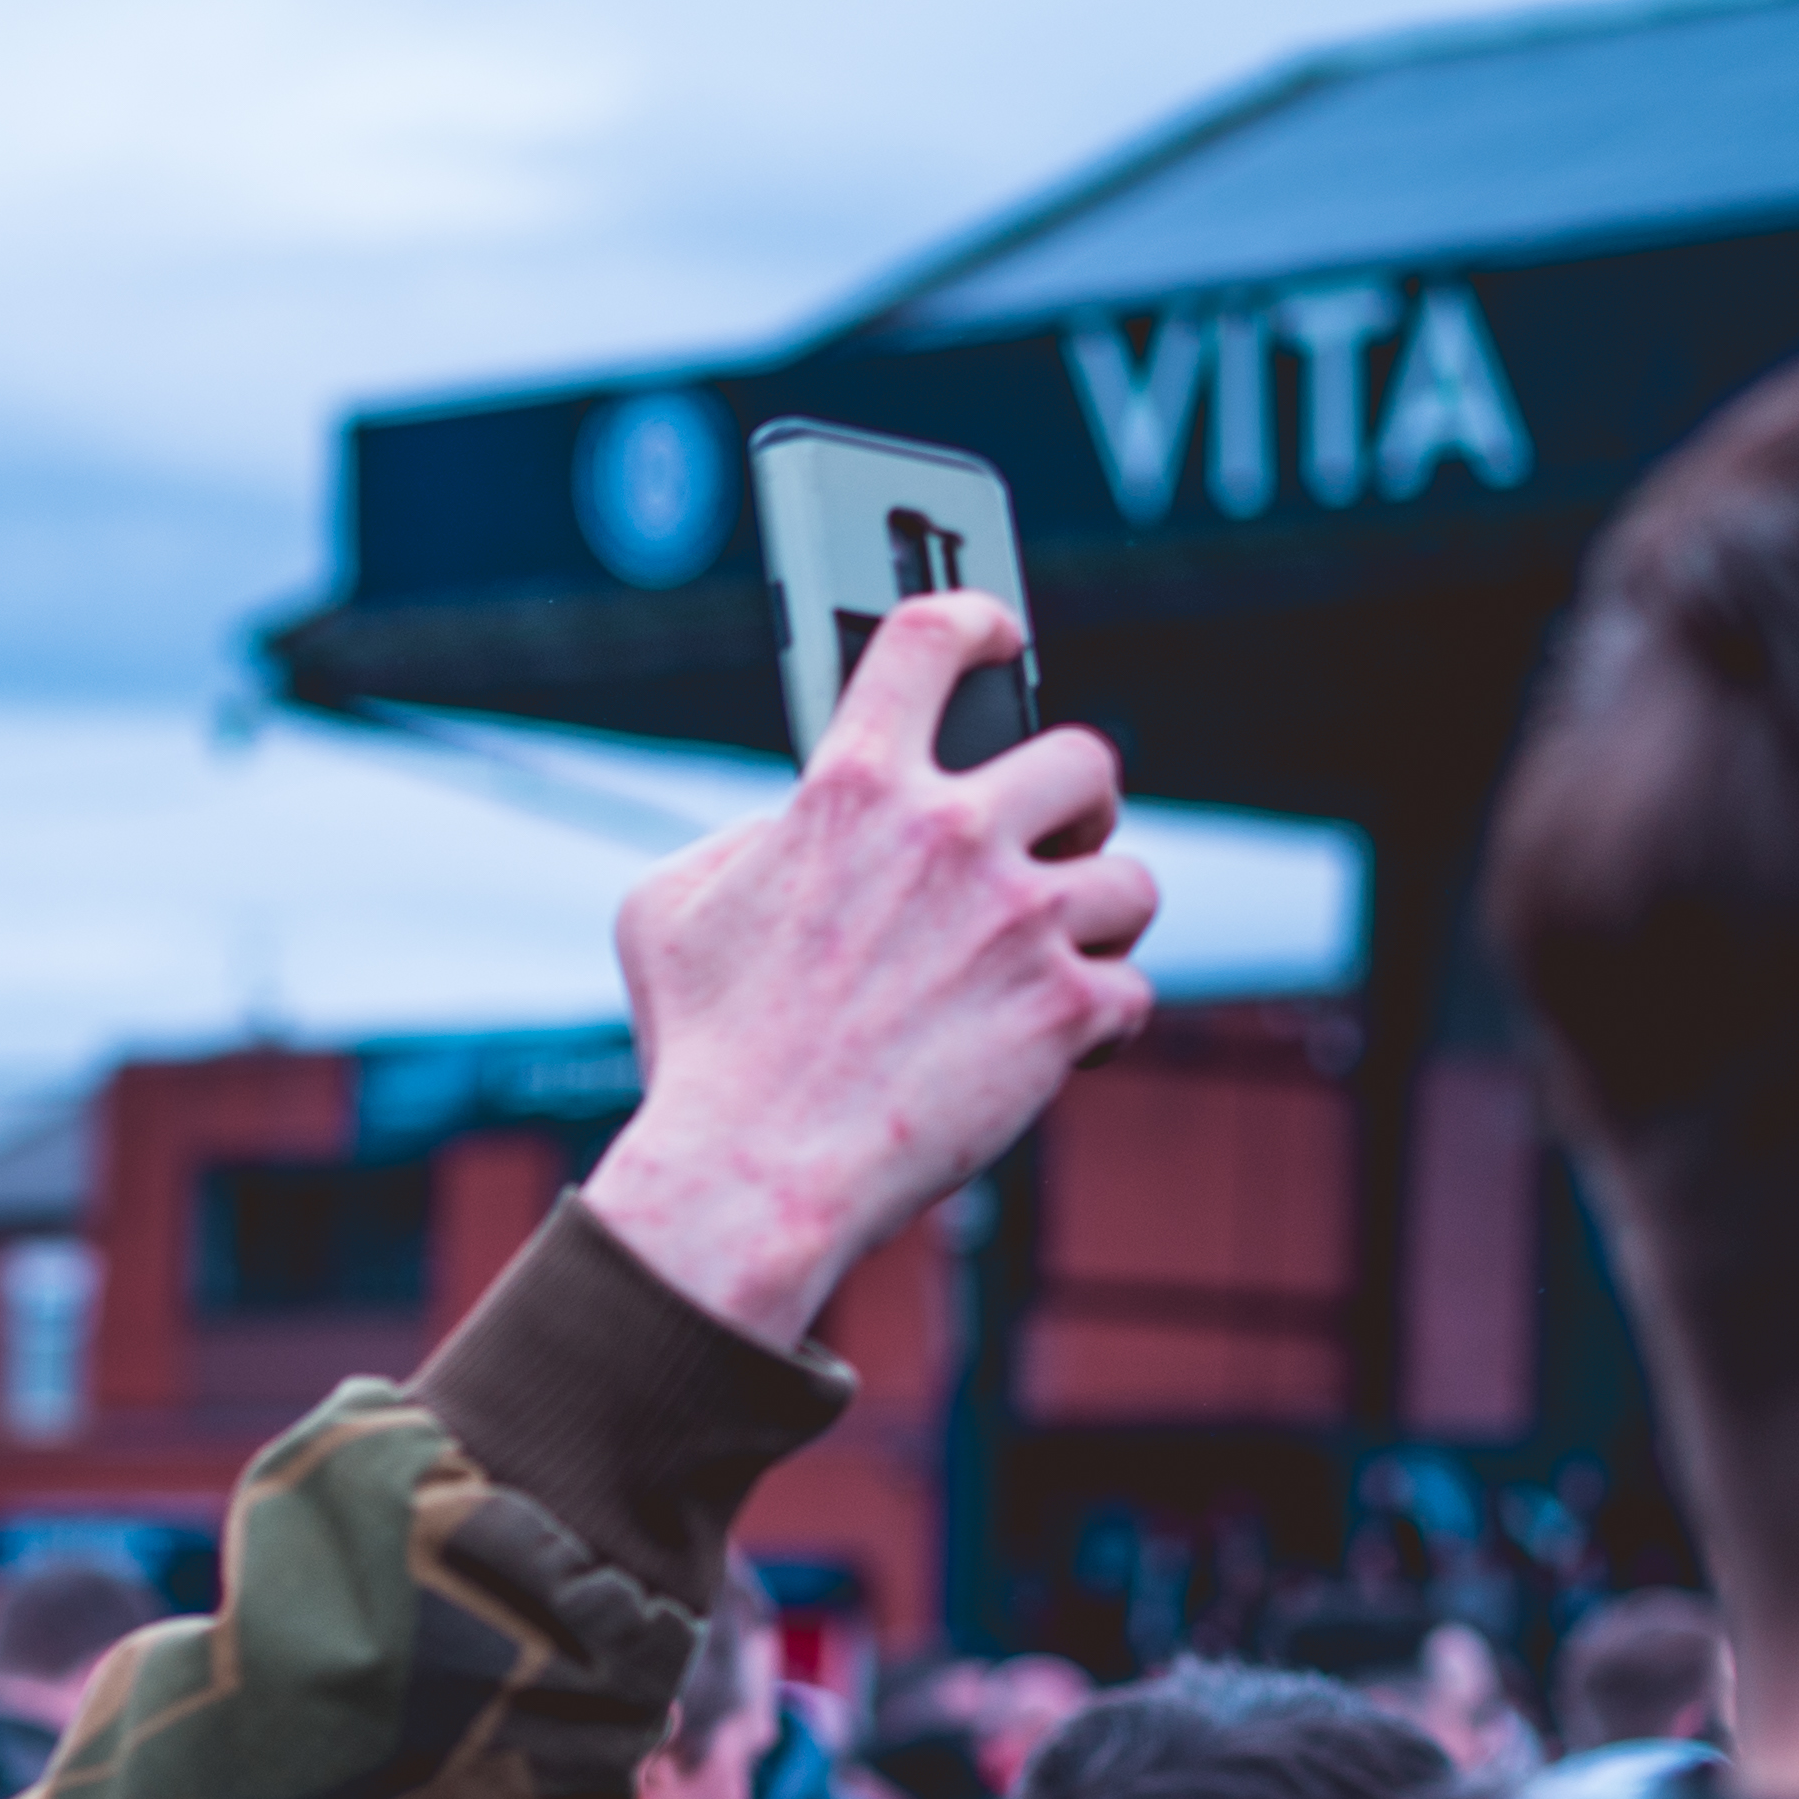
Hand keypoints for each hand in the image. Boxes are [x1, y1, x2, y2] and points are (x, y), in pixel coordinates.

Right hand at [580, 590, 1158, 1351]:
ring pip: (1128, 881)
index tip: (999, 635)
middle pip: (1084, 755)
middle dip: (1079, 803)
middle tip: (1057, 843)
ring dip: (1098, 922)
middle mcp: (949, 834)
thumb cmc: (701, 1054)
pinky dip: (1098, 1025)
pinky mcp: (1065, 1009)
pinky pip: (1131, 992)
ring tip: (1053, 962)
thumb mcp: (667, 912)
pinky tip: (1054, 1049)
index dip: (979, 620)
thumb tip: (797, 824)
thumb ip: (742, 839)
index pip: (931, 638)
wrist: (750, 1177)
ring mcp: (1019, 919)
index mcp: (850, 790)